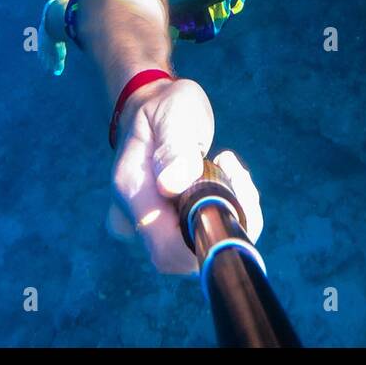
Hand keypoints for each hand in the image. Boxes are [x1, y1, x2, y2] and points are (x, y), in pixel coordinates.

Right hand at [105, 77, 262, 273]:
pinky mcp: (169, 230)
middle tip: (234, 170)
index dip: (207, 238)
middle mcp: (135, 220)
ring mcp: (151, 229)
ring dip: (234, 213)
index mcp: (131, 192)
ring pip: (202, 248)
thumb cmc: (163, 108)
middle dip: (227, 219)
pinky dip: (231, 213)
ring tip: (229, 166)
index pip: (167, 250)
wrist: (154, 112)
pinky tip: (230, 178)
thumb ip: (174, 146)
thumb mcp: (173, 113)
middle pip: (190, 256)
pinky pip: (205, 238)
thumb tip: (173, 184)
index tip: (231, 188)